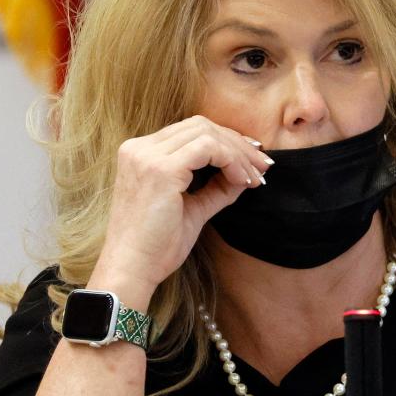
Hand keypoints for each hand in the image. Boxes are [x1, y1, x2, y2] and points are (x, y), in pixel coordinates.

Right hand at [89, 116, 271, 306]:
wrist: (132, 270)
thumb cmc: (156, 246)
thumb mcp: (193, 209)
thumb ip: (216, 188)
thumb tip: (245, 175)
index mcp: (141, 154)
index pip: (191, 131)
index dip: (226, 141)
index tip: (252, 161)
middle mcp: (140, 148)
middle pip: (200, 126)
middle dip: (237, 143)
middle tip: (263, 166)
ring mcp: (147, 156)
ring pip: (207, 133)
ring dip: (238, 153)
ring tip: (255, 177)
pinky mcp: (161, 169)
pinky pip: (208, 148)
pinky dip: (231, 160)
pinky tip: (242, 181)